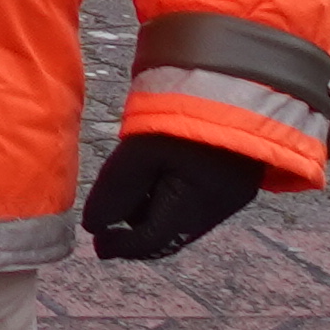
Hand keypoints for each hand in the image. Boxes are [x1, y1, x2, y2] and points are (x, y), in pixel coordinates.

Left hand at [79, 134, 268, 261]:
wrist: (232, 83)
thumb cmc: (180, 115)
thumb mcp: (137, 151)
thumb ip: (115, 191)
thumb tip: (94, 225)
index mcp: (196, 203)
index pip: (153, 241)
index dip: (121, 246)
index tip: (96, 242)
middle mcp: (219, 208)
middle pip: (170, 236)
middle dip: (136, 235)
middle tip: (106, 227)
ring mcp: (231, 197)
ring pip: (183, 223)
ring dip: (153, 219)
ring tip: (128, 199)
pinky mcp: (235, 183)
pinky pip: (196, 208)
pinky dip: (171, 204)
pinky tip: (154, 185)